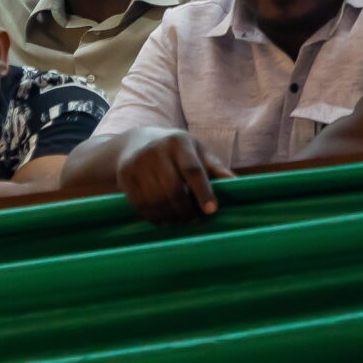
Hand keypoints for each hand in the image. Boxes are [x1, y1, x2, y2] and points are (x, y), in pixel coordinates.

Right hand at [113, 129, 234, 226]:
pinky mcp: (125, 176)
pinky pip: (140, 204)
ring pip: (156, 200)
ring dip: (170, 216)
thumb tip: (237, 184)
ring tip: (179, 219)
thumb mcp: (196, 151)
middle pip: (173, 188)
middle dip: (185, 209)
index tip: (211, 210)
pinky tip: (163, 218)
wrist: (136, 142)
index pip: (193, 169)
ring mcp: (138, 163)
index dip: (203, 191)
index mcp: (179, 142)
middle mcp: (157, 150)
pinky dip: (154, 216)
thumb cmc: (175, 150)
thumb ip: (214, 167)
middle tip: (194, 219)